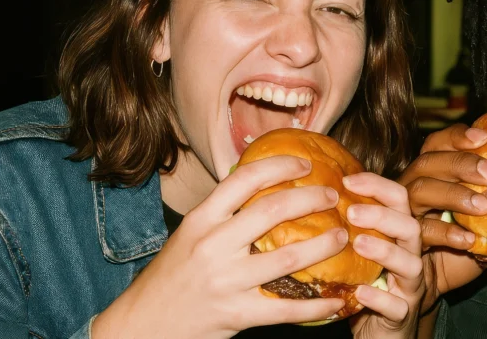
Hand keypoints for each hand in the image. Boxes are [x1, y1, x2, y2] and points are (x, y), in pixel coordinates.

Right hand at [92, 156, 346, 338]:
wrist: (143, 323)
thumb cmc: (172, 275)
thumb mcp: (190, 234)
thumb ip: (222, 213)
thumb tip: (265, 183)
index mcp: (201, 220)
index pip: (244, 179)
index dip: (280, 166)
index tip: (306, 164)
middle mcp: (213, 246)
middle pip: (273, 211)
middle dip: (311, 199)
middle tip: (333, 196)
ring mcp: (226, 281)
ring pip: (288, 257)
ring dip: (324, 245)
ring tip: (343, 236)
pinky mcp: (237, 314)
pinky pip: (286, 308)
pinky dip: (317, 304)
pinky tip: (338, 299)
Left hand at [341, 173, 423, 337]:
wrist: (379, 329)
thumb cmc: (363, 282)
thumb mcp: (357, 250)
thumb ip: (346, 225)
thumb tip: (311, 192)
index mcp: (398, 235)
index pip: (399, 199)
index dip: (377, 186)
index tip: (346, 181)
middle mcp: (410, 256)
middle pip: (411, 227)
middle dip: (383, 216)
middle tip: (351, 212)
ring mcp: (409, 286)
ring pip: (411, 264)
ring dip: (385, 251)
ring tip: (357, 243)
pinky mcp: (402, 315)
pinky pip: (397, 306)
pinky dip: (379, 298)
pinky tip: (360, 292)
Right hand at [397, 124, 486, 313]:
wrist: (432, 281)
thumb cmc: (461, 240)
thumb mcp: (481, 214)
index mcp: (430, 172)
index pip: (437, 143)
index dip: (457, 137)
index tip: (485, 138)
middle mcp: (412, 185)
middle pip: (427, 162)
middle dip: (461, 163)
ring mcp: (404, 211)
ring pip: (420, 190)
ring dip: (454, 195)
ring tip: (483, 207)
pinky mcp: (404, 239)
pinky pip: (421, 230)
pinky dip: (446, 232)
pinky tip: (469, 239)